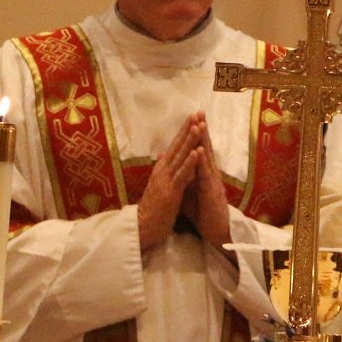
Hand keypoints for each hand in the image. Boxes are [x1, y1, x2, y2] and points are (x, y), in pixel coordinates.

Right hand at [139, 114, 202, 248]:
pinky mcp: (170, 192)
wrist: (142, 228)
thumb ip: (162, 169)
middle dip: (187, 129)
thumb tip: (164, 153)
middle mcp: (163, 171)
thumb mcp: (158, 185)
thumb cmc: (153, 208)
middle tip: (197, 113)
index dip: (183, 131)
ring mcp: (166, 180)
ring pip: (180, 157)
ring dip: (190, 141)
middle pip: (177, 146)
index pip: (174, 146)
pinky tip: (197, 152)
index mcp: (162, 169)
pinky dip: (190, 162)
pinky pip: (182, 175)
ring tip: (199, 126)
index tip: (193, 116)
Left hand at [184, 113, 232, 249]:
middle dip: (201, 130)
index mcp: (204, 174)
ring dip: (203, 141)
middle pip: (205, 149)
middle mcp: (210, 175)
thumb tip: (178, 166)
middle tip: (199, 112)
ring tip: (200, 124)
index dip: (196, 135)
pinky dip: (202, 163)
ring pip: (207, 158)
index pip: (199, 150)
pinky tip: (199, 151)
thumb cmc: (204, 213)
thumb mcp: (192, 192)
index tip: (192, 118)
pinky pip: (206, 176)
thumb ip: (186, 178)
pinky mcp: (211, 193)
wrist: (217, 232)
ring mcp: (212, 183)